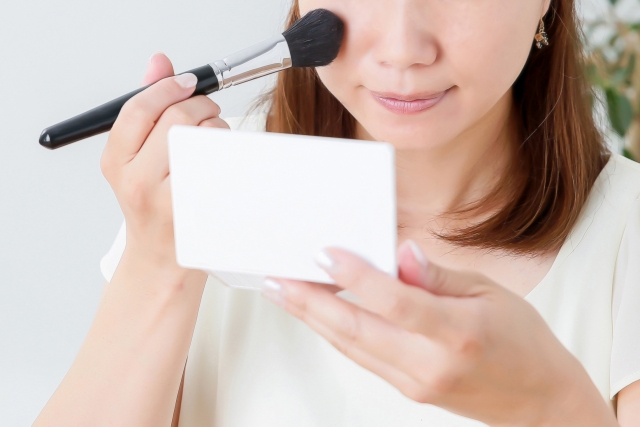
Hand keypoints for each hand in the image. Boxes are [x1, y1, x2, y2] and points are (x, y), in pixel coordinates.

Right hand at [101, 53, 228, 273]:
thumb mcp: (136, 157)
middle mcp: (137, 182)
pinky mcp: (199, 211)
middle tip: (208, 110)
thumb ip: (147, 107)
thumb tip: (160, 62)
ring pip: (206, 138)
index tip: (186, 83)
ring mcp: (170, 199)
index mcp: (116, 162)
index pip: (139, 109)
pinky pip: (223, 163)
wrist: (161, 259)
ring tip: (212, 142)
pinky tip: (222, 160)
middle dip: (201, 105)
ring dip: (218, 129)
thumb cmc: (152, 205)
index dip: (167, 88)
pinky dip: (229, 153)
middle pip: (177, 119)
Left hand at [262, 241, 617, 426]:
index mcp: (458, 332)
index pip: (396, 302)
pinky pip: (363, 358)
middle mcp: (431, 363)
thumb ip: (437, 275)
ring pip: (352, 347)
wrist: (538, 400)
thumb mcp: (490, 291)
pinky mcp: (409, 389)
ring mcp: (416, 382)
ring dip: (313, 318)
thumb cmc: (522, 340)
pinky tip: (318, 313)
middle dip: (310, 303)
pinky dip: (337, 333)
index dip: (357, 276)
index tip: (324, 252)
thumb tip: (399, 253)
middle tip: (277, 279)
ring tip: (285, 293)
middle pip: (358, 330)